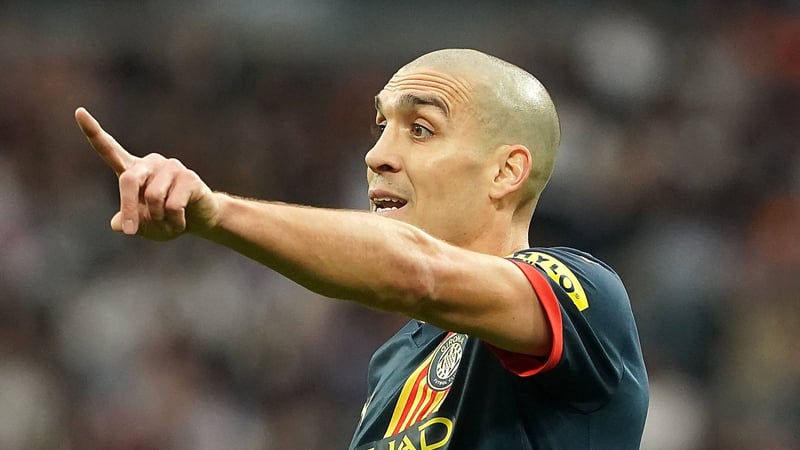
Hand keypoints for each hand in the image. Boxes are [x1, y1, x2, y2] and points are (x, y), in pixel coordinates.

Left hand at [75, 107, 219, 240]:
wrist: (200, 218)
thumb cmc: (165, 219)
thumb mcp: (142, 226)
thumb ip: (127, 223)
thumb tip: (117, 224)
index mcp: (132, 170)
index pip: (108, 149)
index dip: (93, 131)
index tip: (79, 112)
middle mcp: (149, 163)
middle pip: (129, 180)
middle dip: (129, 209)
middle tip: (131, 231)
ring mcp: (170, 167)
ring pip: (154, 197)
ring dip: (159, 218)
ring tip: (169, 222)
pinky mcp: (188, 177)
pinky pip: (173, 205)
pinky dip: (174, 221)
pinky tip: (181, 221)